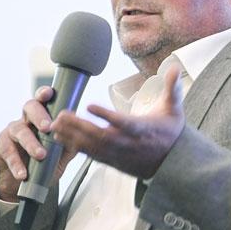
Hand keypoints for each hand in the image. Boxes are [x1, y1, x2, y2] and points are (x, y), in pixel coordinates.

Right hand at [0, 86, 77, 201]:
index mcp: (41, 119)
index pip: (42, 102)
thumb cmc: (43, 164)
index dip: (44, 94)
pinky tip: (23, 173)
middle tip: (48, 127)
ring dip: (31, 143)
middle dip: (39, 115)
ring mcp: (11, 133)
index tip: (49, 93)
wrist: (23, 185)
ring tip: (41, 155)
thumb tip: (81, 136)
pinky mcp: (1, 148)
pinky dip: (17, 164)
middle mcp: (25, 121)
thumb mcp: (60, 155)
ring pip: (19, 131)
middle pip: (29, 108)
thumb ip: (69, 145)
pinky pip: (8, 152)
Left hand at [50, 64, 184, 178]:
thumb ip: (172, 88)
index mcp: (144, 130)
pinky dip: (75, 147)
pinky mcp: (113, 162)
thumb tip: (174, 67)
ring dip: (72, 136)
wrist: (172, 162)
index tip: (90, 106)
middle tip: (61, 114)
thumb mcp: (174, 109)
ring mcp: (120, 155)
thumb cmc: (171, 132)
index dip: (106, 116)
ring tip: (55, 125)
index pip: (124, 123)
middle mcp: (129, 144)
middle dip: (79, 127)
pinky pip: (91, 156)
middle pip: (101, 137)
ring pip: (93, 148)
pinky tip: (61, 138)